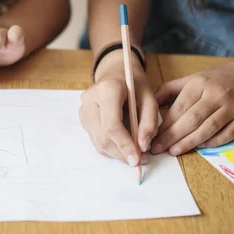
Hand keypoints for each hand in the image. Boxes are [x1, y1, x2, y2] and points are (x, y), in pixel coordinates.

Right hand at [79, 50, 158, 165]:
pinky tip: (123, 145)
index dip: (125, 145)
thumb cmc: (134, 85)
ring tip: (135, 154)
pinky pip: (96, 140)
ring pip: (98, 143)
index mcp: (107, 90)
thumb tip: (143, 147)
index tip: (137, 159)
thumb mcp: (150, 98)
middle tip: (141, 160)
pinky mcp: (83, 119)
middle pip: (103, 137)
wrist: (116, 73)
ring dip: (117, 153)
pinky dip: (111, 148)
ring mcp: (83, 110)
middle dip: (122, 153)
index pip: (112, 125)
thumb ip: (149, 123)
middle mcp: (89, 100)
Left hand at [151, 59, 233, 155]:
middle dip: (172, 136)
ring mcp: (232, 107)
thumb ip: (171, 88)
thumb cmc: (221, 78)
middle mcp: (216, 94)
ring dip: (189, 142)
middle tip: (158, 148)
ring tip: (173, 151)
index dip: (165, 124)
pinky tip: (198, 148)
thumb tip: (149, 102)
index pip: (179, 107)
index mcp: (201, 83)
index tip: (153, 136)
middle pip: (191, 120)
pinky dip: (212, 142)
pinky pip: (226, 134)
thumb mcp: (195, 77)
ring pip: (207, 128)